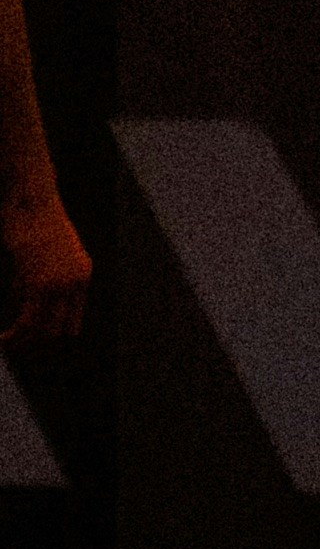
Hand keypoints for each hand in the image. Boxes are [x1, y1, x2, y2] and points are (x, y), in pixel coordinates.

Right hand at [2, 201, 88, 351]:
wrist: (32, 197)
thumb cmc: (30, 219)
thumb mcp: (38, 253)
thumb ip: (34, 280)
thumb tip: (22, 304)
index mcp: (82, 274)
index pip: (72, 321)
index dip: (52, 336)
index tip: (32, 344)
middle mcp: (76, 282)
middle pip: (60, 331)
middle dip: (37, 346)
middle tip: (16, 351)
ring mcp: (61, 284)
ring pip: (43, 331)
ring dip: (23, 344)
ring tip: (6, 346)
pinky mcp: (40, 283)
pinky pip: (27, 322)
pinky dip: (13, 336)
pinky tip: (1, 341)